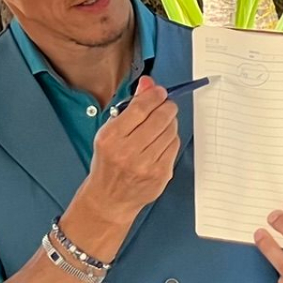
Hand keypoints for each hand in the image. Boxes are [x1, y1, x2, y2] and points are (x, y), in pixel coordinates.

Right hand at [77, 76, 178, 226]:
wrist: (109, 198)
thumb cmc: (108, 163)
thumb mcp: (109, 132)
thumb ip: (130, 106)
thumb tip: (148, 83)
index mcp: (111, 138)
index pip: (140, 108)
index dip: (154, 95)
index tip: (159, 92)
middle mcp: (127, 152)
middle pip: (160, 118)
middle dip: (166, 107)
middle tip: (165, 105)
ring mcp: (145, 165)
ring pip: (170, 131)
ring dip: (169, 123)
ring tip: (160, 126)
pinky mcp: (160, 174)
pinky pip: (174, 146)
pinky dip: (170, 140)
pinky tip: (160, 142)